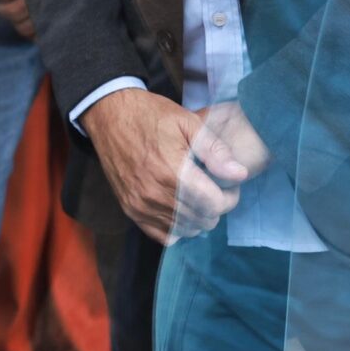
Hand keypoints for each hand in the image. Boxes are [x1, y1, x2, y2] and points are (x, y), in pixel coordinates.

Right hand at [81, 88, 267, 243]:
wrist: (110, 116)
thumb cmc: (151, 116)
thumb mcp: (187, 122)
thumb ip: (215, 150)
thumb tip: (239, 174)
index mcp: (172, 171)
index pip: (214, 204)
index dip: (229, 197)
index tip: (228, 184)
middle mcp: (155, 194)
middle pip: (202, 219)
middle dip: (216, 207)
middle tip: (215, 188)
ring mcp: (140, 205)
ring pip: (185, 230)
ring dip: (198, 218)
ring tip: (199, 196)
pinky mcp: (130, 210)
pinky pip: (163, 235)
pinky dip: (178, 227)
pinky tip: (181, 209)